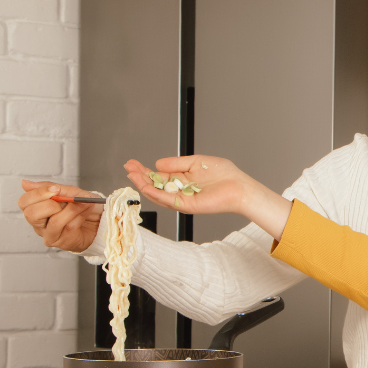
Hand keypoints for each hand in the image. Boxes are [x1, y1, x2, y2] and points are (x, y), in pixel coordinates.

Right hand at [18, 180, 102, 251]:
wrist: (100, 219)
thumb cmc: (82, 206)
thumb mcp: (69, 191)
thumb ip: (49, 187)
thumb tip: (25, 183)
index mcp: (36, 208)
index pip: (24, 202)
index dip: (38, 194)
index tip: (55, 189)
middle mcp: (39, 223)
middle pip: (31, 214)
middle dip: (51, 204)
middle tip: (66, 199)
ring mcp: (50, 234)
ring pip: (54, 222)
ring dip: (72, 209)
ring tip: (83, 203)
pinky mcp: (63, 242)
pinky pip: (69, 227)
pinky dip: (80, 215)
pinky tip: (86, 211)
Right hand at [124, 156, 291, 239]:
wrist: (239, 187)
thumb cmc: (224, 174)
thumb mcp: (196, 162)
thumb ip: (176, 163)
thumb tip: (158, 163)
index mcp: (182, 179)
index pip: (158, 175)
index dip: (144, 169)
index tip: (132, 162)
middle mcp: (180, 190)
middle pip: (154, 185)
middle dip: (140, 176)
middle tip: (128, 168)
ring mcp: (182, 199)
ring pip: (158, 194)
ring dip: (143, 185)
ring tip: (133, 175)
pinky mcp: (187, 205)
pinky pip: (169, 200)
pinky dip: (156, 194)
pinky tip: (146, 187)